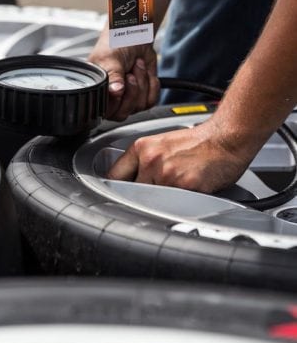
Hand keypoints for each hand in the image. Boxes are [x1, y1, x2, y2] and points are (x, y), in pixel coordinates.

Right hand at [88, 23, 159, 119]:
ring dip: (142, 83)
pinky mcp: (142, 96)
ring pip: (139, 106)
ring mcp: (127, 99)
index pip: (106, 111)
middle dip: (132, 91)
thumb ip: (112, 76)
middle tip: (129, 74)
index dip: (116, 100)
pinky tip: (144, 72)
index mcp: (97, 92)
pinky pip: (151, 100)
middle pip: (123, 112)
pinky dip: (151, 84)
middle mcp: (111, 99)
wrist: (136, 34)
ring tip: (135, 67)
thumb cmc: (116, 44)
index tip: (120, 84)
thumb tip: (115, 91)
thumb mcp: (110, 59)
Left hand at [107, 120, 254, 193]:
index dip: (116, 188)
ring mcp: (165, 174)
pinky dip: (179, 204)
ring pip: (151, 201)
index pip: (115, 175)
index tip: (117, 194)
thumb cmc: (199, 142)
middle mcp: (150, 159)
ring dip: (161, 202)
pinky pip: (172, 204)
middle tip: (156, 193)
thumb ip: (144, 162)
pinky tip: (188, 193)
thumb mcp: (162, 144)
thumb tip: (129, 182)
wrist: (227, 137)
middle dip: (141, 196)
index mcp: (142, 148)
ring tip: (177, 190)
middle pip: (131, 192)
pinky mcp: (183, 186)